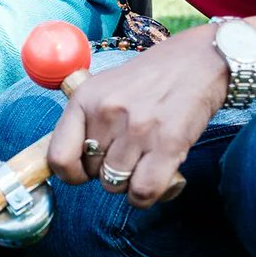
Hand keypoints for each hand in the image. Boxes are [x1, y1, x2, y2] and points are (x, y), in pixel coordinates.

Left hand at [47, 25, 226, 207]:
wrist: (197, 61)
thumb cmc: (148, 79)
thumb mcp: (104, 89)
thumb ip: (85, 121)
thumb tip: (66, 164)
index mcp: (84, 99)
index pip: (58, 157)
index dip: (70, 173)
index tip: (84, 170)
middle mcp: (107, 112)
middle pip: (92, 174)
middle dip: (106, 171)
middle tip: (127, 154)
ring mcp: (137, 129)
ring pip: (116, 185)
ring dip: (129, 182)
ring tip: (142, 161)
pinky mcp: (168, 143)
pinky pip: (143, 191)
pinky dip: (147, 195)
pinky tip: (154, 178)